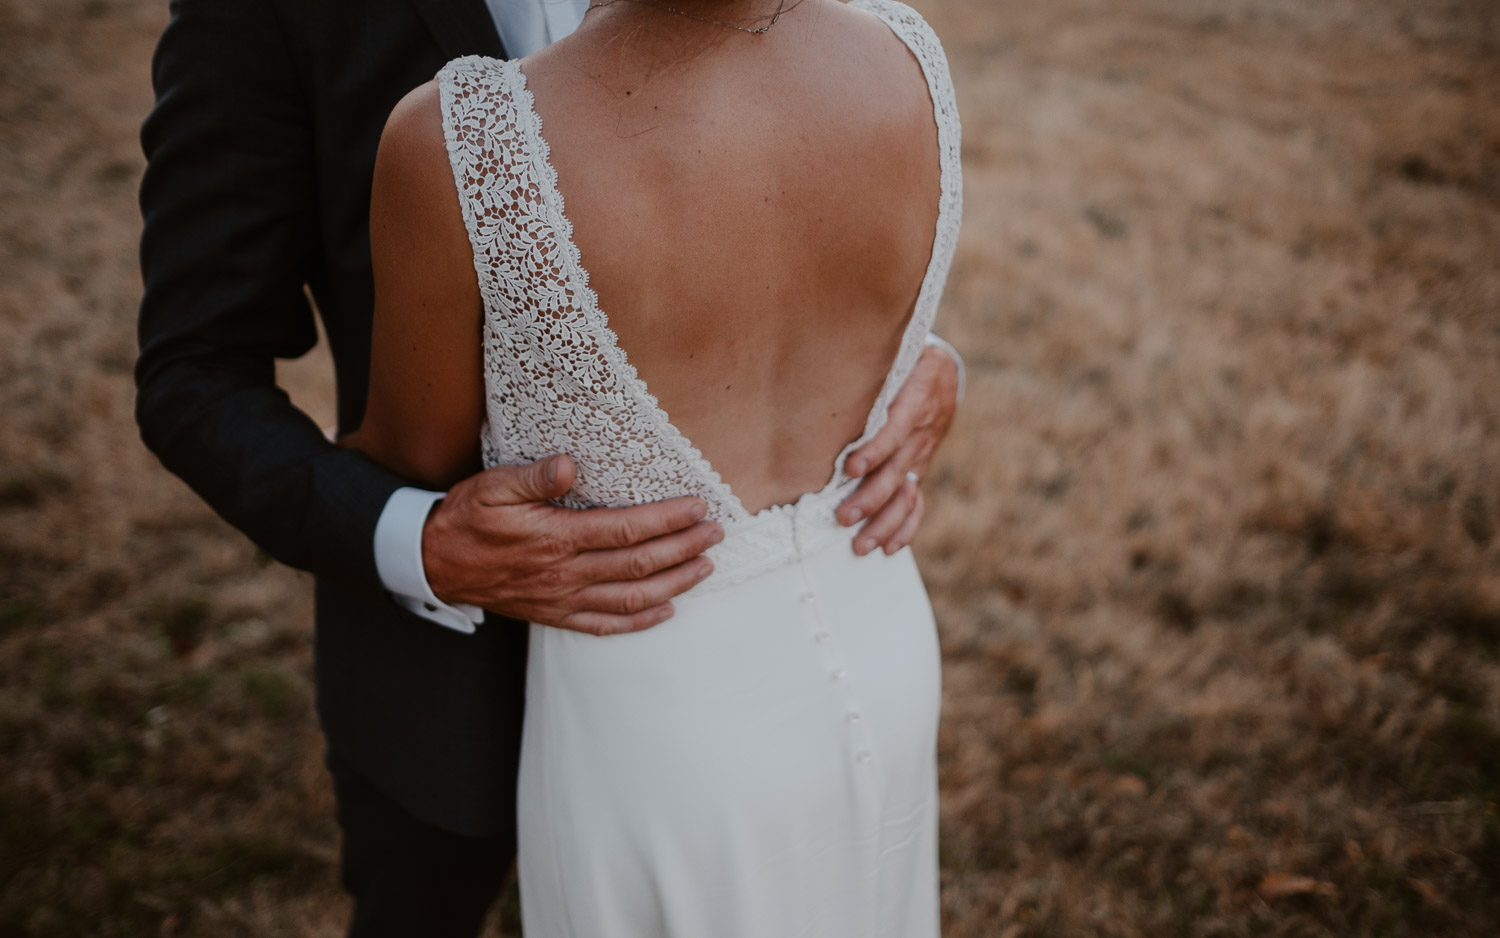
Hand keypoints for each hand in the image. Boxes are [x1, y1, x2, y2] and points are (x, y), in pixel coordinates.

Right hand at [422, 455, 723, 635]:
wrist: (435, 563)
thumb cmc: (468, 517)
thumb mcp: (493, 485)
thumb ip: (533, 476)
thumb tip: (570, 465)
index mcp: (556, 538)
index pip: (626, 529)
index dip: (667, 520)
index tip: (698, 507)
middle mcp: (566, 573)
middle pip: (639, 564)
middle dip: (684, 549)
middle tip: (716, 534)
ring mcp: (563, 599)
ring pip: (631, 598)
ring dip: (674, 584)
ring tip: (705, 568)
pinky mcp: (556, 615)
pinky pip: (606, 625)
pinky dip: (640, 621)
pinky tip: (666, 611)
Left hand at [837, 345, 958, 554]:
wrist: (942, 372)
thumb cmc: (902, 357)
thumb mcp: (896, 349)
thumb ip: (870, 358)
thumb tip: (829, 356)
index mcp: (914, 397)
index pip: (895, 430)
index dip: (875, 450)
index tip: (850, 468)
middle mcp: (920, 431)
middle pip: (896, 471)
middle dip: (870, 498)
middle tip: (842, 518)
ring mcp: (920, 453)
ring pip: (906, 494)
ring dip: (885, 522)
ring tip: (860, 544)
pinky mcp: (918, 467)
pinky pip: (917, 502)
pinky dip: (906, 527)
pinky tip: (889, 546)